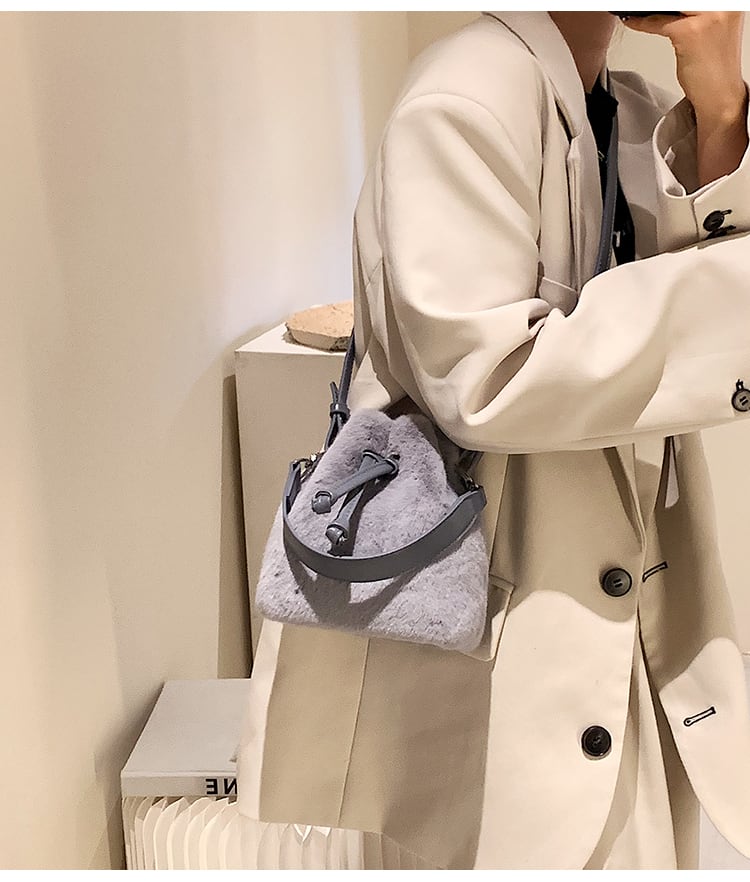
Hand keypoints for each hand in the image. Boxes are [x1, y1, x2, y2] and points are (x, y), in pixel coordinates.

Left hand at [623, 12, 747, 186]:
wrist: (720, 96)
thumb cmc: (714, 69)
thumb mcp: (708, 29)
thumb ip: (694, 13)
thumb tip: (668, 9)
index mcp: (729, 2)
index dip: (670, 3)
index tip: (653, 5)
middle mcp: (722, 4)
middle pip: (679, 0)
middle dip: (657, 5)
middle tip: (639, 7)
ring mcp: (708, 15)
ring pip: (667, 5)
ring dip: (645, 9)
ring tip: (633, 10)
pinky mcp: (690, 32)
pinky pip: (657, 22)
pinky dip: (640, 22)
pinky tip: (632, 21)